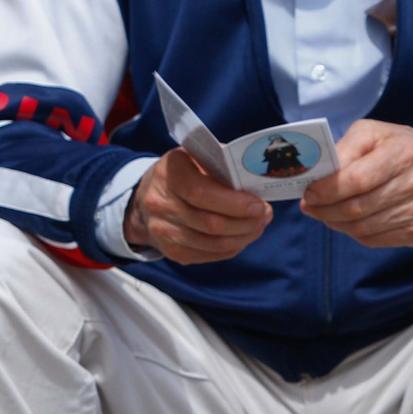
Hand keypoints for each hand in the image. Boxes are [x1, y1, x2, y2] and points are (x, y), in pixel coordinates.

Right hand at [124, 148, 272, 263]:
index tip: (259, 205)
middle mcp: (159, 203)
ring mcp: (163, 231)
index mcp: (169, 172)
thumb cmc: (184, 173)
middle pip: (210, 223)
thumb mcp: (198, 158)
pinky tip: (242, 236)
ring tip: (258, 226)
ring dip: (242, 237)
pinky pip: (209, 255)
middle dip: (245, 222)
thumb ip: (223, 167)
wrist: (147, 199)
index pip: (200, 193)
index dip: (233, 203)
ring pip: (212, 243)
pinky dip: (231, 248)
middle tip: (265, 215)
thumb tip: (258, 184)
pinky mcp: (172, 252)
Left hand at [300, 120, 412, 248]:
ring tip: (324, 212)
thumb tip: (318, 173)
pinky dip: (353, 233)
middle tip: (308, 205)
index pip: (357, 180)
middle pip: (357, 208)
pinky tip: (347, 220)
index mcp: (403, 153)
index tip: (308, 192)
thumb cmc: (397, 148)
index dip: (328, 190)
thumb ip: (345, 149)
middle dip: (325, 209)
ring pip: (362, 228)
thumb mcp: (372, 133)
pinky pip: (373, 240)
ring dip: (335, 223)